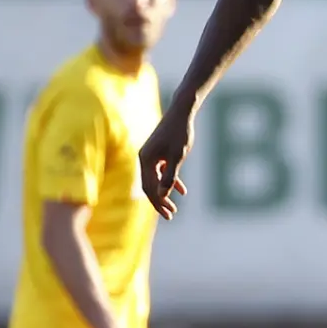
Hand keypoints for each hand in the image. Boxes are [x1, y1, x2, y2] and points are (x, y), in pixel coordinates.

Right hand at [139, 103, 194, 219]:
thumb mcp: (177, 157)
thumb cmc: (180, 134)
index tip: (170, 214)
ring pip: (155, 180)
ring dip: (165, 193)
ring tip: (174, 207)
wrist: (181, 112)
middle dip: (160, 201)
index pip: (150, 188)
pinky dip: (170, 180)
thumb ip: (170, 177)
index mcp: (145, 160)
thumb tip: (162, 195)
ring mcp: (150, 155)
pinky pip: (161, 171)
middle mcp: (144, 158)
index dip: (159, 203)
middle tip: (171, 215)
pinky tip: (182, 190)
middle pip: (150, 186)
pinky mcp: (157, 152)